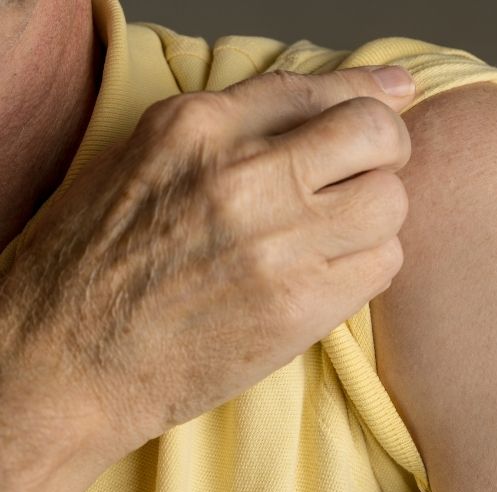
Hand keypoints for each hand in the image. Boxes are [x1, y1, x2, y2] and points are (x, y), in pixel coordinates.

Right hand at [0, 65, 414, 491]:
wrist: (62, 362)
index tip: (396, 93)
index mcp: (195, 128)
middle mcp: (240, 177)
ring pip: (390, 202)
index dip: (368, 90)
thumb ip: (234, 127)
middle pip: (374, 134)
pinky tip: (331, 273)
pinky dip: (369, 265)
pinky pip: (382, 265)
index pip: (316, 86)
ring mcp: (273, 244)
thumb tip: (327, 97)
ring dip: (377, 215)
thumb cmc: (93, 261)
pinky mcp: (296, 308)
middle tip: (368, 171)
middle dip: (386, 148)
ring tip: (339, 232)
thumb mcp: (146, 161)